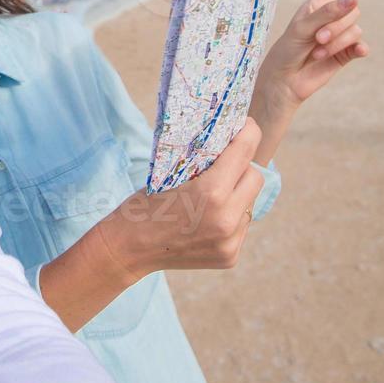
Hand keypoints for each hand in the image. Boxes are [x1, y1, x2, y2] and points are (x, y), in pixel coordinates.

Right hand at [98, 119, 263, 278]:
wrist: (128, 249)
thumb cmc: (144, 206)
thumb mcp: (171, 176)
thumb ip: (206, 164)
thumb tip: (231, 143)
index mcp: (211, 192)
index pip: (245, 151)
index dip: (248, 133)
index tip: (246, 126)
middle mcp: (227, 219)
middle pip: (255, 177)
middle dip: (242, 166)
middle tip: (224, 164)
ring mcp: (231, 241)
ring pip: (250, 203)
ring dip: (237, 193)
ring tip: (211, 196)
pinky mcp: (230, 256)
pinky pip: (241, 225)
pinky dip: (230, 217)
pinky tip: (207, 219)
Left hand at [254, 0, 374, 114]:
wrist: (285, 79)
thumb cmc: (288, 48)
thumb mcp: (303, 27)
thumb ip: (329, 12)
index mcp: (320, 3)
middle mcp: (333, 15)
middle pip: (353, 10)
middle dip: (335, 25)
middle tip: (316, 39)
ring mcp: (341, 34)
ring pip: (356, 29)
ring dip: (337, 41)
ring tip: (317, 51)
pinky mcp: (346, 52)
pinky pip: (361, 46)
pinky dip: (357, 49)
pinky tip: (356, 53)